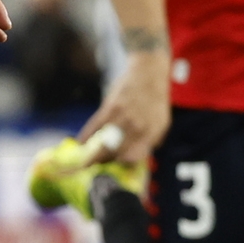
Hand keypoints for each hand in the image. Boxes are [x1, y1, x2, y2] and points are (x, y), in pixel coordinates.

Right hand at [81, 49, 172, 166]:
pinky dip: (86, 137)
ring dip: (92, 154)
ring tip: (85, 163)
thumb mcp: (162, 121)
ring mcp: (122, 116)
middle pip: (116, 151)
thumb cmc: (155, 99)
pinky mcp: (109, 107)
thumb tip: (137, 157)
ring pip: (104, 142)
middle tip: (95, 170)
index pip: (135, 156)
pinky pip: (95, 126)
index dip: (123, 166)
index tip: (115, 170)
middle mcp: (138, 125)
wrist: (147, 71)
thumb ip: (152, 140)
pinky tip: (81, 144)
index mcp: (153, 130)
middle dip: (103, 163)